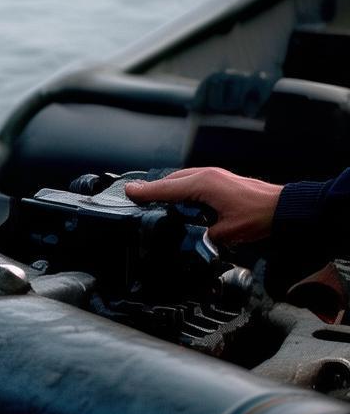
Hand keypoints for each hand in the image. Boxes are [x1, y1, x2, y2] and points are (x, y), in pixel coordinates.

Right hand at [123, 167, 282, 245]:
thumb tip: (183, 237)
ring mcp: (214, 176)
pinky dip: (179, 188)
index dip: (145, 191)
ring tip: (151, 200)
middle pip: (170, 180)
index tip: (128, 192)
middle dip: (152, 189)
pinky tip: (176, 200)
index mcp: (204, 184)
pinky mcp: (219, 180)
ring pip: (180, 179)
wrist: (284, 208)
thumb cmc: (259, 216)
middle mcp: (207, 175)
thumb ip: (198, 234)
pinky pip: (191, 181)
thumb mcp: (223, 232)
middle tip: (135, 199)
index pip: (166, 188)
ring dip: (166, 188)